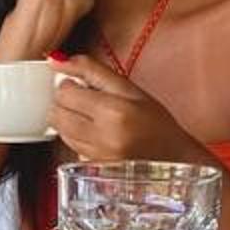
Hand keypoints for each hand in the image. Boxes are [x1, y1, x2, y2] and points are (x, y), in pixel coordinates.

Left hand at [48, 51, 205, 167]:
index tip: (82, 85)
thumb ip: (91, 70)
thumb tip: (55, 59)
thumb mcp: (130, 89)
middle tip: (86, 101)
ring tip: (92, 117)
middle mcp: (102, 137)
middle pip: (57, 114)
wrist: (174, 158)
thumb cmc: (156, 123)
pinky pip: (70, 148)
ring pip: (60, 132)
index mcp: (113, 112)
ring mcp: (96, 157)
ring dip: (68, 120)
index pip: (65, 93)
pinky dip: (75, 138)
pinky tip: (95, 134)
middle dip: (65, 103)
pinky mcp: (93, 169)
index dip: (69, 85)